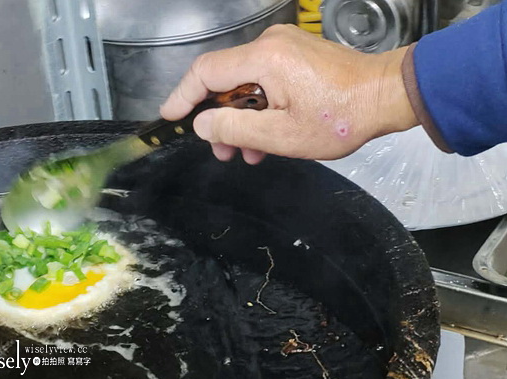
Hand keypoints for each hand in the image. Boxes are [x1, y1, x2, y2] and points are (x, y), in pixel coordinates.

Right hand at [160, 24, 417, 163]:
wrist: (389, 95)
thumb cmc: (340, 118)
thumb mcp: (281, 135)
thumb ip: (234, 129)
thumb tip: (202, 125)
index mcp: (264, 59)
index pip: (205, 72)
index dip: (182, 96)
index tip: (169, 117)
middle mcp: (270, 44)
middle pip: (225, 79)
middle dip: (219, 118)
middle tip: (221, 153)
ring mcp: (285, 47)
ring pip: (245, 84)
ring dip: (241, 119)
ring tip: (248, 153)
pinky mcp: (297, 55)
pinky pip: (264, 80)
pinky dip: (259, 107)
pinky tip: (266, 137)